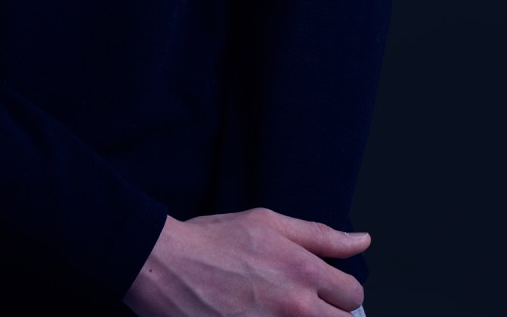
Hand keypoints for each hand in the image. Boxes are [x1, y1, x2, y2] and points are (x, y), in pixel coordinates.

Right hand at [123, 208, 368, 315]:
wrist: (166, 266)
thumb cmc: (212, 241)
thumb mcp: (267, 222)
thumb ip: (320, 235)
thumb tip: (362, 240)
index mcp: (303, 272)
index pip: (353, 295)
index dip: (341, 291)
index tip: (324, 289)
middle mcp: (296, 309)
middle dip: (330, 315)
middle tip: (303, 305)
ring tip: (283, 310)